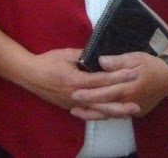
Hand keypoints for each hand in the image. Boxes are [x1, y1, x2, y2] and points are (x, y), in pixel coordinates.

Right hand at [23, 49, 138, 114]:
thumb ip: (84, 55)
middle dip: (121, 100)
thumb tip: (99, 56)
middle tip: (138, 101)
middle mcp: (77, 95)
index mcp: (76, 80)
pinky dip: (102, 114)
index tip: (133, 73)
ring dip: (115, 111)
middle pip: (103, 100)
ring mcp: (74, 104)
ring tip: (130, 111)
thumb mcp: (66, 54)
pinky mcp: (71, 107)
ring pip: (98, 111)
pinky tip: (112, 114)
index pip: (102, 79)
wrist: (29, 75)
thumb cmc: (47, 61)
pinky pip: (90, 113)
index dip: (118, 76)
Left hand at [69, 52, 167, 119]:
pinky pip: (117, 116)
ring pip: (110, 114)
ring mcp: (133, 109)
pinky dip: (104, 115)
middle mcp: (130, 101)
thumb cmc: (149, 64)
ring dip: (93, 114)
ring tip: (76, 112)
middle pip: (105, 106)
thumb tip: (101, 61)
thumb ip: (117, 62)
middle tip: (71, 106)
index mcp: (128, 87)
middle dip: (88, 106)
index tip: (74, 93)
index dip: (90, 94)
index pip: (105, 92)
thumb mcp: (134, 58)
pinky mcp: (136, 112)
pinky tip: (92, 113)